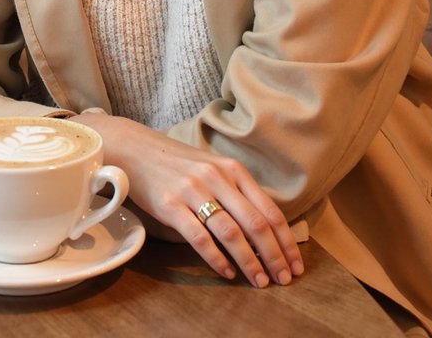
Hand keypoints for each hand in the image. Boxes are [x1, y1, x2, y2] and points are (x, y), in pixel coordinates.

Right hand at [72, 113, 302, 287]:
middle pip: (255, 223)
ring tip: (259, 282)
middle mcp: (217, 178)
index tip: (295, 264)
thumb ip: (237, 192)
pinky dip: (217, 259)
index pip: (269, 209)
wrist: (136, 149)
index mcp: (232, 169)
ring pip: (231, 233)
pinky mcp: (170, 205)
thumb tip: (264, 229)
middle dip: (274, 256)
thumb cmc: (177, 162)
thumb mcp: (213, 168)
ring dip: (250, 262)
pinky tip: (226, 273)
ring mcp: (193, 191)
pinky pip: (200, 238)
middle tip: (283, 280)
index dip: (286, 240)